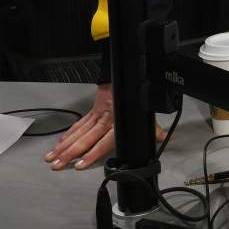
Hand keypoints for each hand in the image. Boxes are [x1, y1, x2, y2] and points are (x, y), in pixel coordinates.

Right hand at [43, 84, 165, 170]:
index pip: (103, 143)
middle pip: (85, 140)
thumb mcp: (145, 114)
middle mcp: (105, 121)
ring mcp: (96, 116)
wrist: (126, 77)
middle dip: (70, 154)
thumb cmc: (134, 98)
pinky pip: (78, 125)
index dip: (92, 154)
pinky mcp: (91, 111)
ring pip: (77, 133)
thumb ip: (153, 129)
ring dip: (64, 146)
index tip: (79, 164)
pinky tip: (58, 144)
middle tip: (57, 165)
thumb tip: (163, 138)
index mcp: (118, 124)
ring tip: (52, 158)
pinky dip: (67, 135)